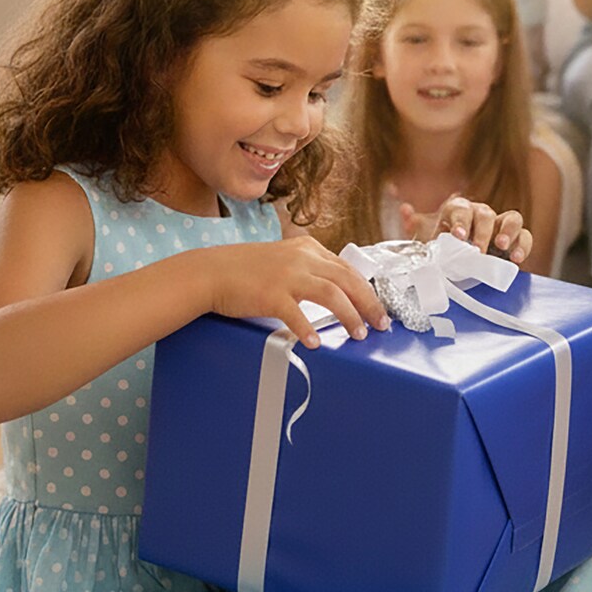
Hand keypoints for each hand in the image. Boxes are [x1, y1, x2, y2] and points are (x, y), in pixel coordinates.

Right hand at [205, 237, 389, 349]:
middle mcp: (302, 258)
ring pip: (332, 295)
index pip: (349, 269)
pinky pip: (296, 315)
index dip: (368, 290)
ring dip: (350, 316)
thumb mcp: (285, 258)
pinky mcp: (270, 294)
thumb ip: (310, 268)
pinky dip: (308, 330)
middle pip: (348, 281)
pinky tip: (316, 343)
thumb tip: (338, 288)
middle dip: (369, 304)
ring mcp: (287, 276)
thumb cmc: (246, 270)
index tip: (379, 307)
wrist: (210, 272)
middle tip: (381, 324)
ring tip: (359, 334)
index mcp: (308, 248)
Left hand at [400, 195, 531, 264]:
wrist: (458, 259)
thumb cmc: (444, 246)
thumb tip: (405, 210)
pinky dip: (523, 245)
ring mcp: (500, 225)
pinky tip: (516, 258)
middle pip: (486, 214)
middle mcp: (482, 213)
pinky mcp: (516, 239)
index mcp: (459, 210)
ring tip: (501, 247)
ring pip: (512, 218)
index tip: (458, 237)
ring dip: (508, 231)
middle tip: (477, 251)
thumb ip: (416, 225)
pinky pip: (525, 236)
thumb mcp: (426, 237)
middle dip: (481, 233)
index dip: (460, 222)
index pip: (461, 210)